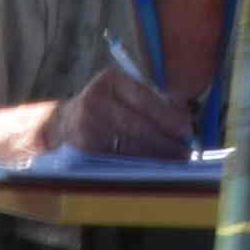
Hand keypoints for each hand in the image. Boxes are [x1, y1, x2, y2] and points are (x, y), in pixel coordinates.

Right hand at [41, 66, 191, 160]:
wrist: (62, 125)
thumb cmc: (104, 107)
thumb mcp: (122, 92)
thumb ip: (150, 99)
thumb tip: (182, 118)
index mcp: (111, 80)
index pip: (145, 98)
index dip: (168, 116)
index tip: (187, 129)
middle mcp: (96, 100)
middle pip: (138, 125)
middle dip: (165, 140)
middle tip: (186, 151)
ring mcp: (87, 126)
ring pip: (128, 146)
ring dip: (154, 156)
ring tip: (174, 161)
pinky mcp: (83, 150)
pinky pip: (116, 160)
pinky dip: (136, 166)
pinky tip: (151, 170)